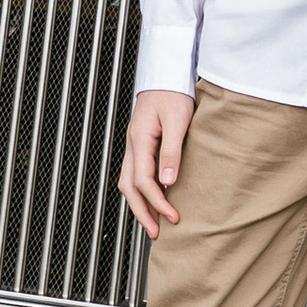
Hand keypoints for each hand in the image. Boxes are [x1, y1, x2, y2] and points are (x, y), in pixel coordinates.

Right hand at [120, 89, 194, 239]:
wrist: (167, 73)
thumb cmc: (174, 93)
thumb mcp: (178, 121)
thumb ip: (172, 152)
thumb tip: (168, 183)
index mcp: (139, 139)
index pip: (144, 181)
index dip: (157, 203)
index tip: (173, 217)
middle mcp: (132, 144)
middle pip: (128, 186)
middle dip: (142, 212)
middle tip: (156, 233)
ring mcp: (133, 144)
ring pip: (128, 181)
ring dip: (139, 204)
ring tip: (154, 223)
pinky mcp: (140, 143)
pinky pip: (134, 173)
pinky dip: (141, 191)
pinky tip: (154, 198)